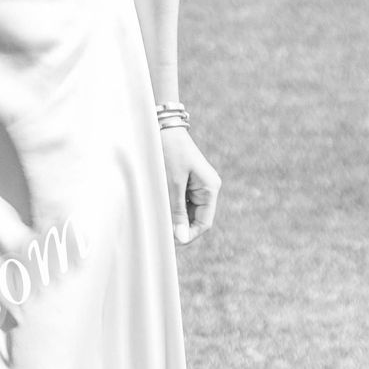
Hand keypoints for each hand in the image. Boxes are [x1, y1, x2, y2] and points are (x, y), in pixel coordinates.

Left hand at [163, 126, 219, 244]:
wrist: (162, 127)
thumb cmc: (169, 152)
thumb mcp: (172, 184)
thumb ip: (177, 211)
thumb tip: (181, 237)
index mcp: (210, 188)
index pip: (204, 223)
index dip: (189, 234)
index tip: (171, 242)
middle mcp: (208, 188)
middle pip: (196, 218)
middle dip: (180, 226)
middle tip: (161, 230)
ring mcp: (198, 184)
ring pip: (188, 211)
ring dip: (175, 216)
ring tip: (158, 216)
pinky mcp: (187, 181)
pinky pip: (182, 201)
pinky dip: (172, 206)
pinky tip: (160, 206)